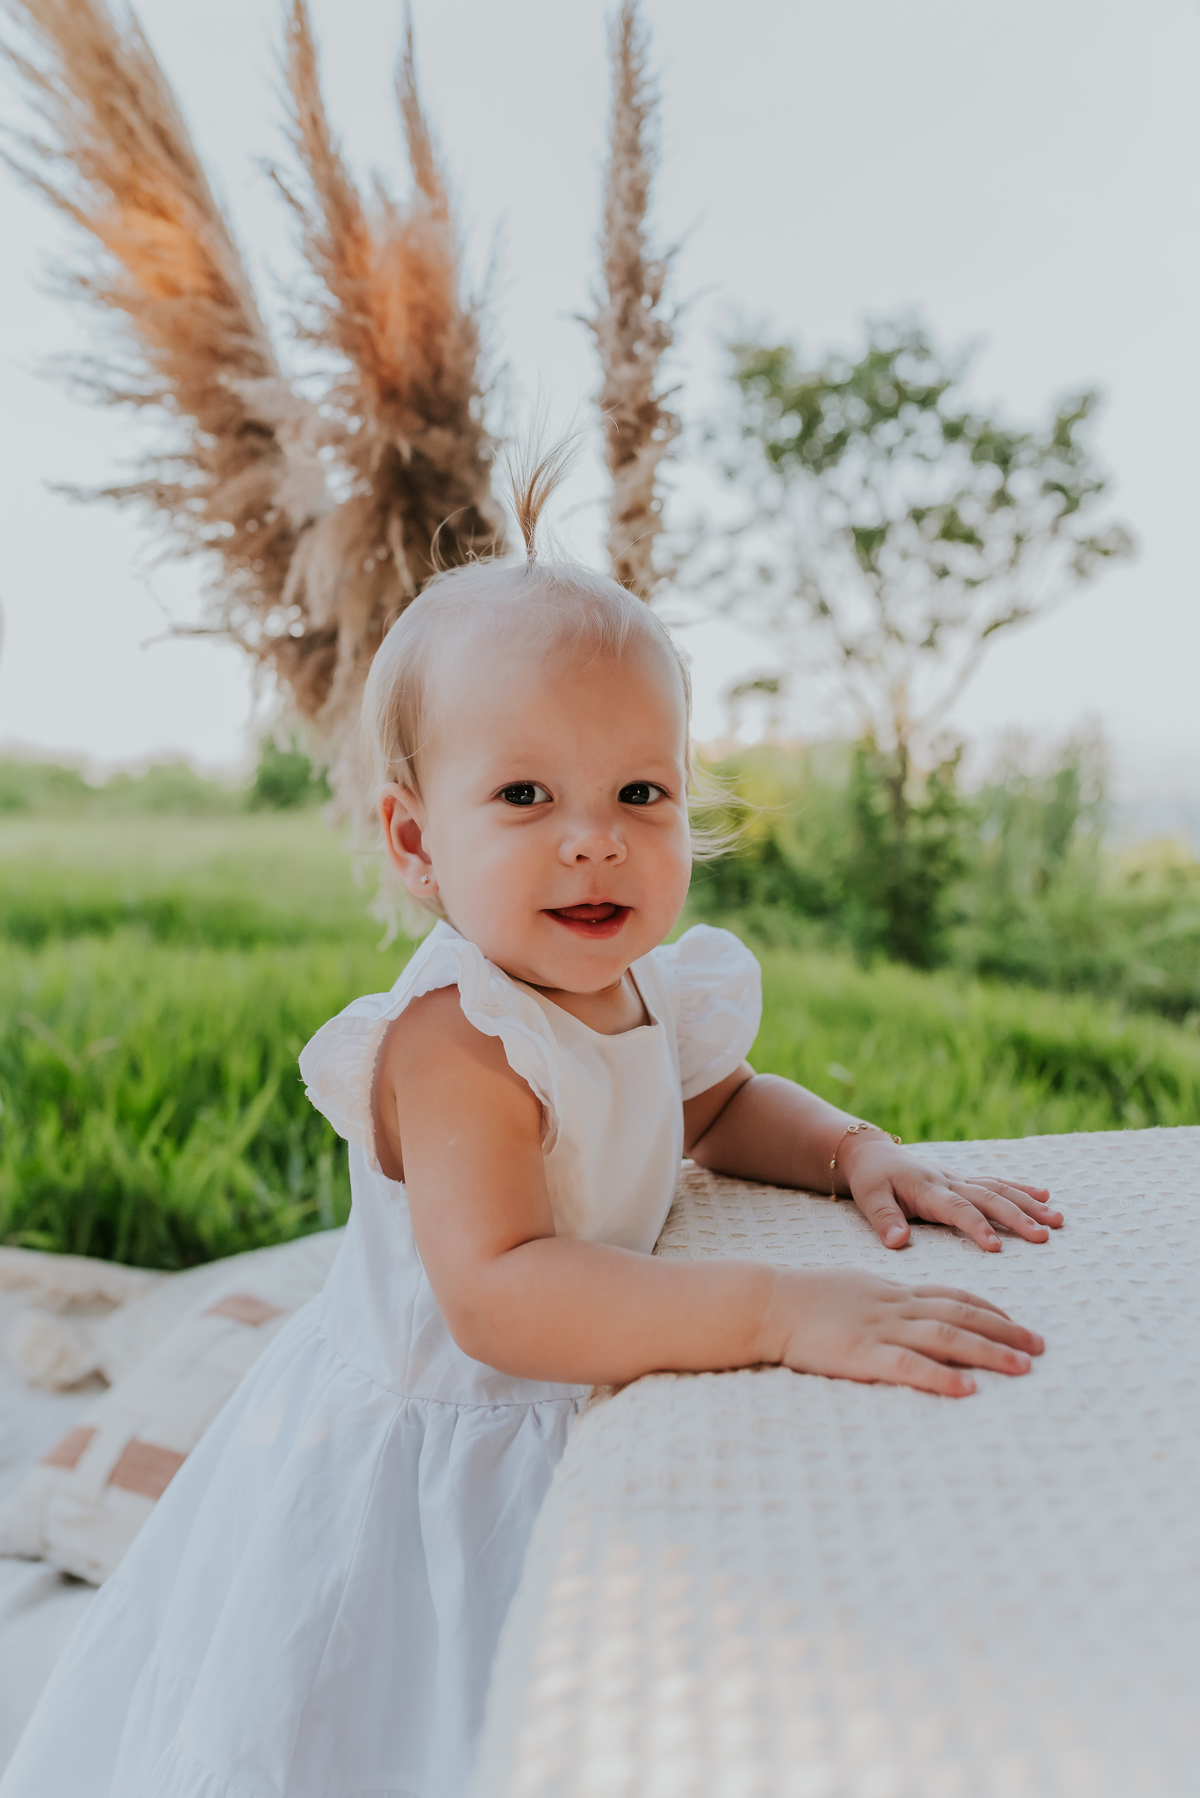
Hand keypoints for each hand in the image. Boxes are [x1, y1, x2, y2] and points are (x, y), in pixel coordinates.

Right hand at [767, 1267, 1042, 1396]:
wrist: (766, 1301)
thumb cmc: (803, 1296)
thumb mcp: (852, 1286)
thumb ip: (882, 1298)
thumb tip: (904, 1308)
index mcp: (892, 1290)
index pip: (952, 1294)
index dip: (988, 1308)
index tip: (1014, 1321)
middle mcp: (895, 1306)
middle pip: (962, 1314)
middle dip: (1005, 1331)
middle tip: (1039, 1346)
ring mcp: (881, 1329)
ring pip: (947, 1336)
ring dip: (989, 1352)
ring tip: (1024, 1367)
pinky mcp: (862, 1355)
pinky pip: (909, 1366)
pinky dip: (941, 1376)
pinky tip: (968, 1388)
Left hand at [840, 1138, 1062, 1252]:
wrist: (872, 1153)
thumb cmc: (871, 1179)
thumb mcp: (869, 1198)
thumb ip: (885, 1219)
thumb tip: (898, 1242)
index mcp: (927, 1188)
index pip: (956, 1209)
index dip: (976, 1226)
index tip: (996, 1246)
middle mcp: (949, 1181)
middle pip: (988, 1198)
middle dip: (1017, 1217)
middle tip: (1043, 1236)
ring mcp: (959, 1179)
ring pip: (999, 1189)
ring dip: (1029, 1204)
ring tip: (1057, 1220)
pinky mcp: (963, 1179)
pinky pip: (996, 1182)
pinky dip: (1021, 1188)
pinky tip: (1046, 1195)